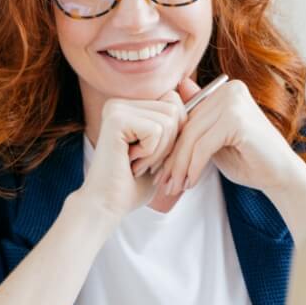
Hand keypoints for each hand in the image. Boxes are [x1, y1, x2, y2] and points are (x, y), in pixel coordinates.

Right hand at [77, 91, 186, 221]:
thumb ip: (176, 126)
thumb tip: (198, 98)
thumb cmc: (134, 185)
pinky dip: (151, 154)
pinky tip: (131, 163)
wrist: (107, 206)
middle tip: (145, 162)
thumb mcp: (162, 152)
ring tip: (137, 163)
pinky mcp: (116, 119)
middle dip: (169, 143)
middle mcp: (121, 103)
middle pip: (174, 109)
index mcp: (130, 106)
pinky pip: (156, 131)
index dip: (175, 134)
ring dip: (159, 151)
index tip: (154, 156)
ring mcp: (116, 108)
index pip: (174, 103)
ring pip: (168, 121)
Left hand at [158, 77, 304, 194]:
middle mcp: (230, 90)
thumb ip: (198, 123)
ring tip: (174, 187)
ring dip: (180, 166)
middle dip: (173, 158)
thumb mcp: (215, 140)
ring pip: (192, 138)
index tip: (160, 169)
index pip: (187, 116)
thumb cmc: (250, 160)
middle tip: (163, 182)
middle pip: (187, 126)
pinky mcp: (237, 121)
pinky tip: (190, 183)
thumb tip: (169, 105)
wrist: (282, 176)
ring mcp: (234, 102)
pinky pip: (203, 146)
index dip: (172, 144)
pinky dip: (193, 167)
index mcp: (226, 90)